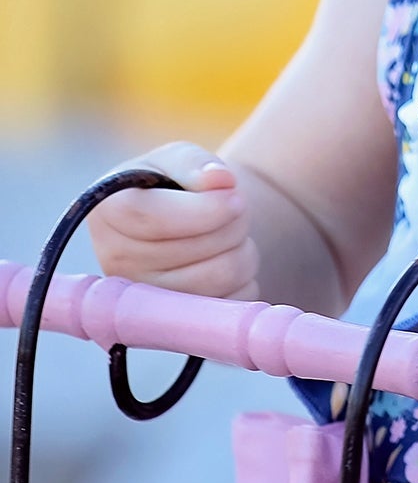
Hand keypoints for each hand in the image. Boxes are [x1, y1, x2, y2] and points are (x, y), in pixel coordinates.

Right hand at [87, 141, 260, 300]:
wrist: (182, 223)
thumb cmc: (175, 185)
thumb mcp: (177, 158)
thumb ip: (194, 162)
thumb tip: (220, 180)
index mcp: (108, 212)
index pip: (154, 220)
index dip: (205, 210)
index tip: (235, 197)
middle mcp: (116, 261)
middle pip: (196, 251)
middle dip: (232, 222)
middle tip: (232, 208)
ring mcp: (143, 299)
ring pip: (220, 277)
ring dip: (242, 249)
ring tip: (229, 233)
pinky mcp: (174, 323)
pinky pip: (231, 302)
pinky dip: (244, 279)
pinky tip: (224, 261)